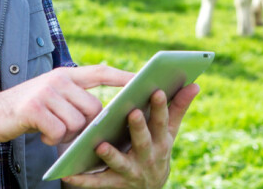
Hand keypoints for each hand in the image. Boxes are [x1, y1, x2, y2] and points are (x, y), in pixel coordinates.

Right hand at [0, 65, 133, 145]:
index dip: (121, 76)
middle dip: (84, 126)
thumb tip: (100, 115)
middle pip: (92, 108)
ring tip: (49, 129)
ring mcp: (46, 92)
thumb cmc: (25, 111)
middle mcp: (58, 79)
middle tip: (64, 129)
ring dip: (66, 134)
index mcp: (65, 75)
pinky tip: (40, 133)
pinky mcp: (35, 108)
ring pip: (77, 122)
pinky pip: (59, 131)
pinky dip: (51, 139)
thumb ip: (73, 100)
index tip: (141, 79)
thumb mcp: (51, 97)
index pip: (100, 72)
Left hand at [61, 83, 200, 188]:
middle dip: (139, 128)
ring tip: (100, 145)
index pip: (162, 122)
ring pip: (120, 163)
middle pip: (143, 142)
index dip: (160, 107)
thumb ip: (178, 107)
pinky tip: (68, 173)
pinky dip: (83, 179)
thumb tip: (194, 84)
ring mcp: (131, 172)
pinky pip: (97, 183)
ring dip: (111, 155)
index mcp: (161, 141)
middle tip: (133, 112)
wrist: (149, 187)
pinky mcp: (114, 184)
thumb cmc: (157, 148)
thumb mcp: (169, 132)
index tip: (156, 90)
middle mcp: (148, 157)